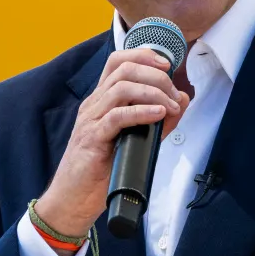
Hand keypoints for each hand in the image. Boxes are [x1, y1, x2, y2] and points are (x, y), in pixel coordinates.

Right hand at [34, 48, 188, 254]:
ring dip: (153, 92)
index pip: (118, 61)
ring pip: (121, 88)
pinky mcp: (92, 139)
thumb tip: (181, 100)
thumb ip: (160, 119)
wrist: (73, 200)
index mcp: (102, 100)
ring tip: (170, 107)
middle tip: (173, 94)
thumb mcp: (137, 139)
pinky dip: (142, 112)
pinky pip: (117, 116)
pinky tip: (158, 115)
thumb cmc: (102, 170)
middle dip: (155, 75)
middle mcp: (94, 104)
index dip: (144, 55)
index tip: (167, 64)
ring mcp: (91, 120)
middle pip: (124, 69)